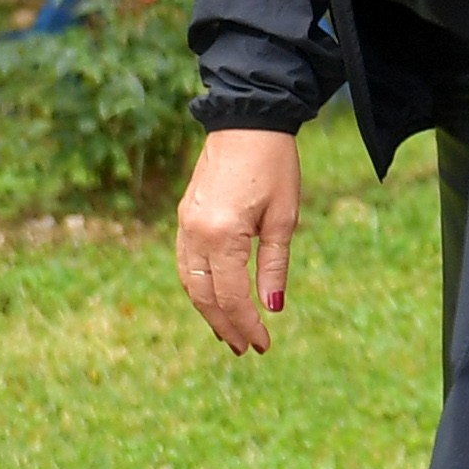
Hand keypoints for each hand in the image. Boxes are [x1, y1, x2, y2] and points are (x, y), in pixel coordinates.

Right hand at [176, 127, 301, 353]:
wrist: (248, 120)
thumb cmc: (274, 166)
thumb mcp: (284, 217)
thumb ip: (274, 265)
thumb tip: (271, 308)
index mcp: (221, 235)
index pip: (230, 296)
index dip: (247, 323)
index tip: (263, 344)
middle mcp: (194, 234)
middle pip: (204, 296)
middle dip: (226, 325)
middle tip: (246, 348)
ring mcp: (184, 225)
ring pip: (189, 282)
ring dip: (208, 310)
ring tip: (230, 332)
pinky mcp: (184, 216)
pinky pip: (186, 263)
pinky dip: (198, 286)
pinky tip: (214, 298)